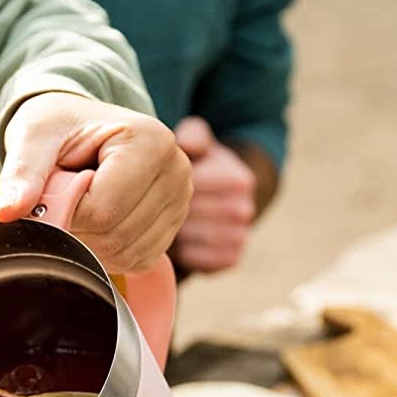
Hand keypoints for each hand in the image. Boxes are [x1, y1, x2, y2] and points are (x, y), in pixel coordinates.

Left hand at [0, 92, 191, 273]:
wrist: (81, 128)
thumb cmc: (59, 127)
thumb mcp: (34, 136)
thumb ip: (22, 173)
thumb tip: (9, 212)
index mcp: (150, 141)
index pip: (103, 209)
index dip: (67, 212)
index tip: (53, 191)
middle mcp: (177, 170)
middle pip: (117, 235)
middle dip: (78, 229)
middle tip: (63, 199)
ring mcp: (181, 201)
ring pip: (127, 254)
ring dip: (90, 243)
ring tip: (80, 207)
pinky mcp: (173, 226)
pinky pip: (137, 261)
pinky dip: (108, 253)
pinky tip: (96, 224)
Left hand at [168, 117, 256, 273]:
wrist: (226, 199)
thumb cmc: (204, 167)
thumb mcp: (201, 143)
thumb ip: (195, 135)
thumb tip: (187, 142)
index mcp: (238, 181)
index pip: (192, 188)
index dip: (168, 186)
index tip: (157, 183)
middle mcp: (244, 210)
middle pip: (188, 216)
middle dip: (167, 209)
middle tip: (153, 205)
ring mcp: (239, 236)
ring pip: (189, 240)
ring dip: (171, 231)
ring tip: (162, 220)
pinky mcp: (230, 258)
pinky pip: (195, 261)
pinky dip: (182, 252)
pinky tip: (177, 239)